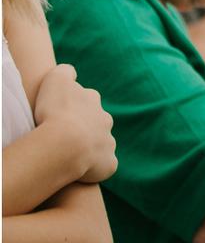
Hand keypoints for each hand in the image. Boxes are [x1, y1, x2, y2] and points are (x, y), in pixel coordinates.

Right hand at [32, 64, 116, 183]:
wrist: (66, 143)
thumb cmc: (57, 111)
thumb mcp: (56, 79)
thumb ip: (65, 72)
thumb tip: (71, 73)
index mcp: (93, 101)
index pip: (87, 99)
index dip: (74, 105)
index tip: (62, 112)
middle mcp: (105, 120)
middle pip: (97, 122)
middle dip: (86, 126)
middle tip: (66, 135)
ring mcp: (108, 142)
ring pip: (102, 144)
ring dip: (90, 148)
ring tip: (71, 154)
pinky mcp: (108, 163)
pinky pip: (105, 165)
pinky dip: (96, 168)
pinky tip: (82, 171)